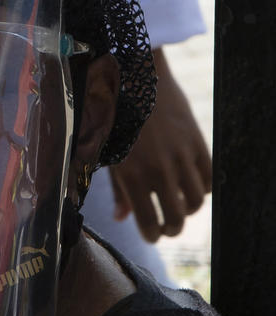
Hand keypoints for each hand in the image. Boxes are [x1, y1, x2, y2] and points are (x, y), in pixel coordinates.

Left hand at [109, 48, 211, 241]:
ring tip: (179, 207)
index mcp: (131, 176)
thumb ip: (116, 189)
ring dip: (188, 210)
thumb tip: (121, 218)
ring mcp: (180, 157)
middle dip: (172, 229)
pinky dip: (204, 188)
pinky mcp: (197, 142)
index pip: (148, 222)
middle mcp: (158, 170)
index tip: (151, 236)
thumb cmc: (113, 120)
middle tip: (167, 227)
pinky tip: (191, 185)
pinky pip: (209, 178)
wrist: (135, 80)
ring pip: (196, 201)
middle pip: (176, 217)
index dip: (152, 235)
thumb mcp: (107, 155)